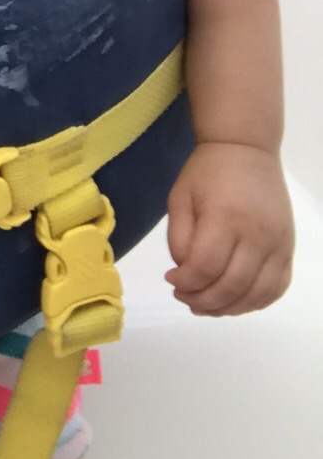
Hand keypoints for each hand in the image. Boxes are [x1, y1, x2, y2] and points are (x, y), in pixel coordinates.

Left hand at [165, 141, 293, 315]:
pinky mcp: (288, 248)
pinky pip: (276, 288)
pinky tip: (234, 300)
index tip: (171, 280)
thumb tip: (186, 274)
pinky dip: (255, 302)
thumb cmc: (206, 172)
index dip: (186, 282)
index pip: (206, 267)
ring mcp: (278, 244)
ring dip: (228, 308)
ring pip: (256, 294)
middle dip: (203, 300)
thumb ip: (179, 239)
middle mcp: (257, 234)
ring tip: (205, 304)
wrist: (247, 150)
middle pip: (232, 286)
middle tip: (184, 297)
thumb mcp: (180, 199)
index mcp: (225, 217)